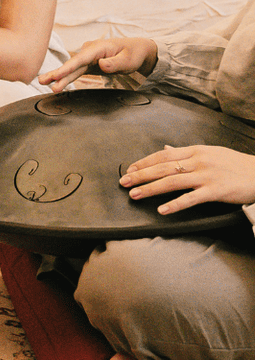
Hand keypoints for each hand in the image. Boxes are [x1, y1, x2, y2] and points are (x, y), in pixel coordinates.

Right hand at [42, 36, 157, 91]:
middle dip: (57, 72)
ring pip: (71, 68)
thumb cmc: (134, 54)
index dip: (67, 68)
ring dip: (59, 76)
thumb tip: (101, 64)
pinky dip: (66, 77)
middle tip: (42, 80)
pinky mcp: (89, 64)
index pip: (80, 59)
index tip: (57, 75)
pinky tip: (56, 83)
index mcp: (98, 47)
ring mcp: (88, 57)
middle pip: (71, 63)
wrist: (138, 50)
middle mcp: (89, 51)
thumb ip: (115, 63)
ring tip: (44, 83)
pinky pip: (76, 71)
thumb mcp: (129, 59)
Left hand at [121, 144, 254, 212]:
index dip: (144, 162)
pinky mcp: (216, 190)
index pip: (163, 156)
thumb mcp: (210, 153)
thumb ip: (187, 153)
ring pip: (172, 181)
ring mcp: (207, 175)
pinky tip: (162, 210)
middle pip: (163, 168)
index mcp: (196, 151)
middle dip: (141, 175)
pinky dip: (175, 204)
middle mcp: (198, 161)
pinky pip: (191, 198)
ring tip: (135, 194)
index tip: (130, 169)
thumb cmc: (236, 165)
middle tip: (124, 182)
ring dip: (151, 188)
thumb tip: (166, 149)